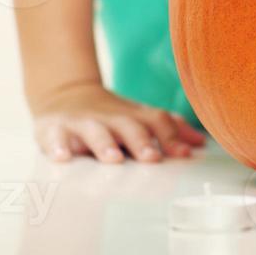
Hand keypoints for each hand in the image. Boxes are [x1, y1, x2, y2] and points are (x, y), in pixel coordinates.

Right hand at [31, 81, 204, 162]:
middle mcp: (112, 117)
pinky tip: (63, 158)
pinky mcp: (54, 129)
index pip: (158, 122)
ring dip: (105, 144)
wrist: (66, 95)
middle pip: (130, 127)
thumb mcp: (140, 118)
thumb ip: (170, 130)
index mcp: (135, 116)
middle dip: (142, 142)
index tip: (186, 155)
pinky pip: (54, 138)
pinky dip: (58, 146)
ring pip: (96, 132)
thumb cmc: (112, 115)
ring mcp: (83, 122)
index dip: (173, 137)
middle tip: (152, 158)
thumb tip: (201, 143)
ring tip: (113, 159)